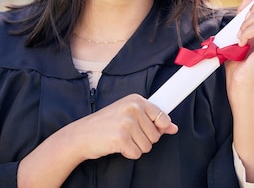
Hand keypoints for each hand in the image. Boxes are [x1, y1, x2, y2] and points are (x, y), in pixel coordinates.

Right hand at [18, 95, 177, 186]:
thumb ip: (152, 120)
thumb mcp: (129, 116)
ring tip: (121, 139)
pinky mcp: (121, 138)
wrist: (80, 135)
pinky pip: (137, 153)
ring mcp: (127, 123)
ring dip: (136, 147)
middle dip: (143, 139)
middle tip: (127, 134)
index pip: (162, 115)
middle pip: (156, 135)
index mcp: (136, 100)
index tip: (167, 128)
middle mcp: (133, 108)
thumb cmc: (105, 125)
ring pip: (148, 146)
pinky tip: (116, 145)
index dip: (162, 126)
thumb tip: (173, 127)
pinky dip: (128, 153)